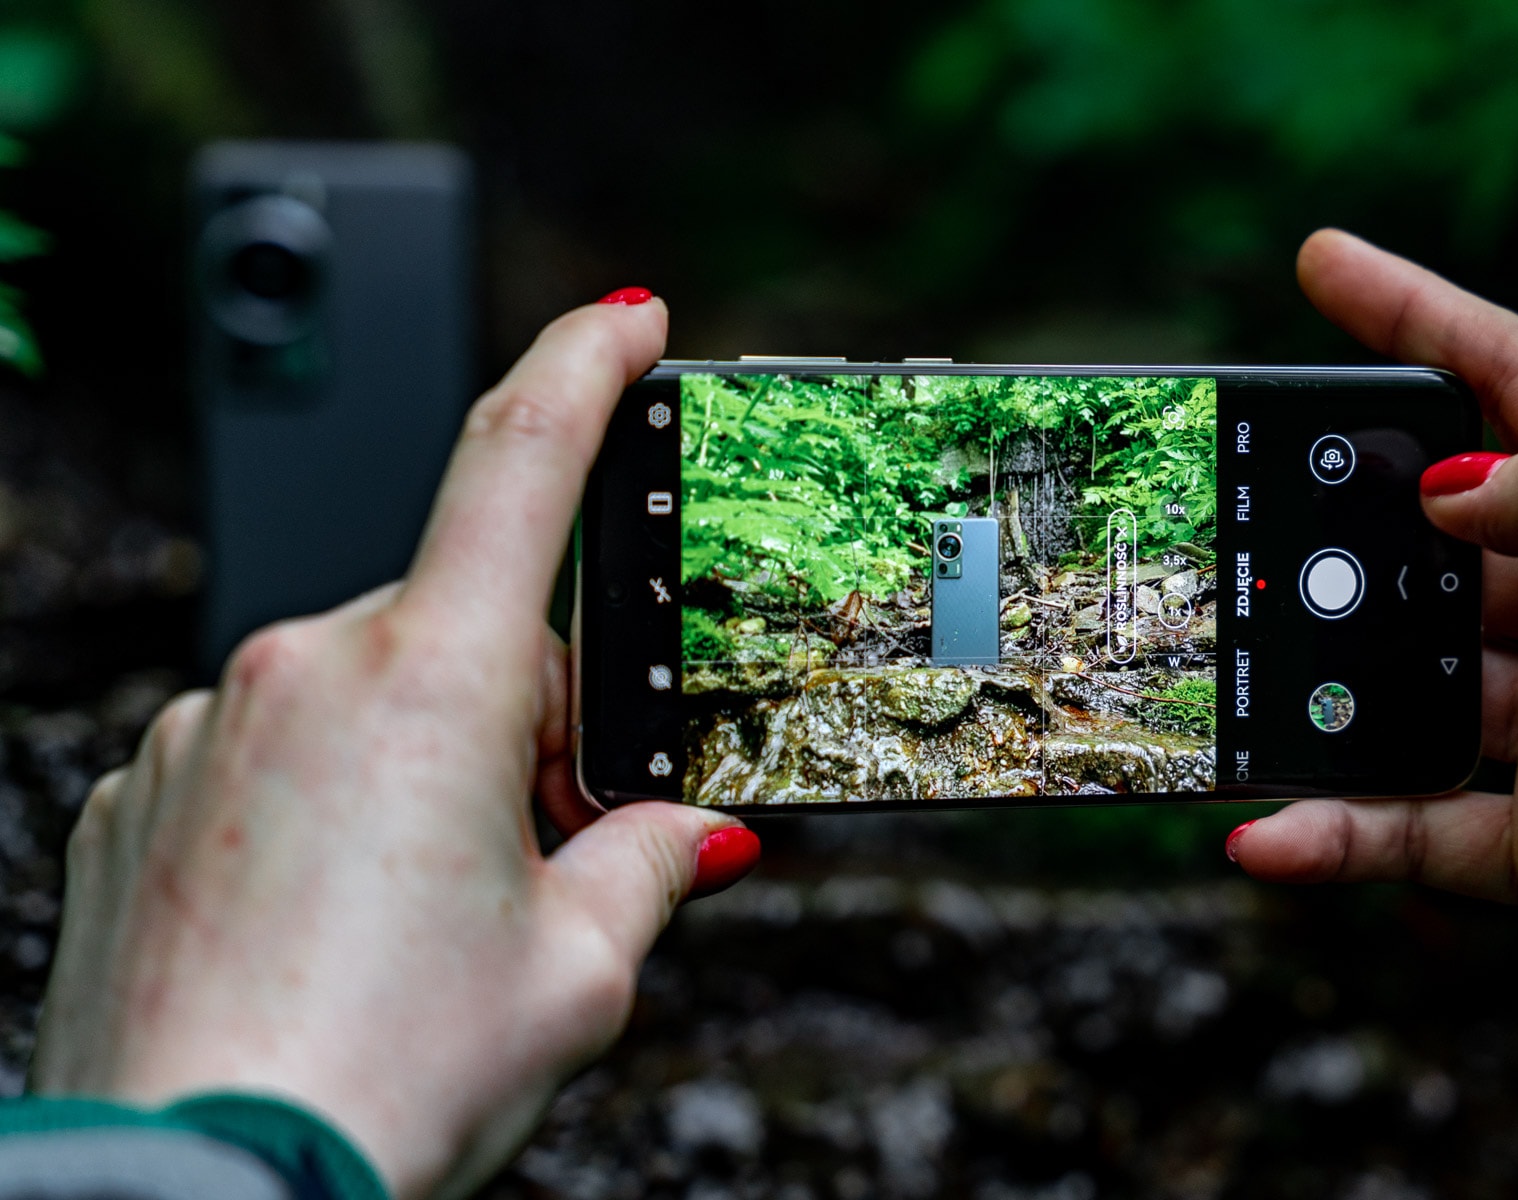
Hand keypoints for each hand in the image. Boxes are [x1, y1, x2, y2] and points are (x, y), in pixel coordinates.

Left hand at [28, 296, 759, 1198]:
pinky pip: (268, 754)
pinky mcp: (146, 793)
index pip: (520, 456)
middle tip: (545, 841)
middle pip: (462, 630)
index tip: (626, 319)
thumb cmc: (385, 1084)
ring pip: (363, 698)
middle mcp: (304, 671)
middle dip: (523, 710)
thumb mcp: (575, 974)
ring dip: (422, 768)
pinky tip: (336, 926)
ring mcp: (206, 728)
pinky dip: (326, 808)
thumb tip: (690, 832)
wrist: (198, 1197)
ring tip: (426, 920)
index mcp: (432, 684)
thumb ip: (644, 865)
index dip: (585, 363)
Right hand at [1231, 230, 1517, 1094]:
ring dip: (1317, 693)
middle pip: (1438, 537)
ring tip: (1235, 685)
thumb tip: (1446, 477)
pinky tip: (1270, 834)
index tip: (1323, 263)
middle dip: (1336, 524)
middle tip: (1239, 510)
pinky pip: (1409, 822)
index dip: (1422, 312)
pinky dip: (1335, 830)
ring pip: (1404, 685)